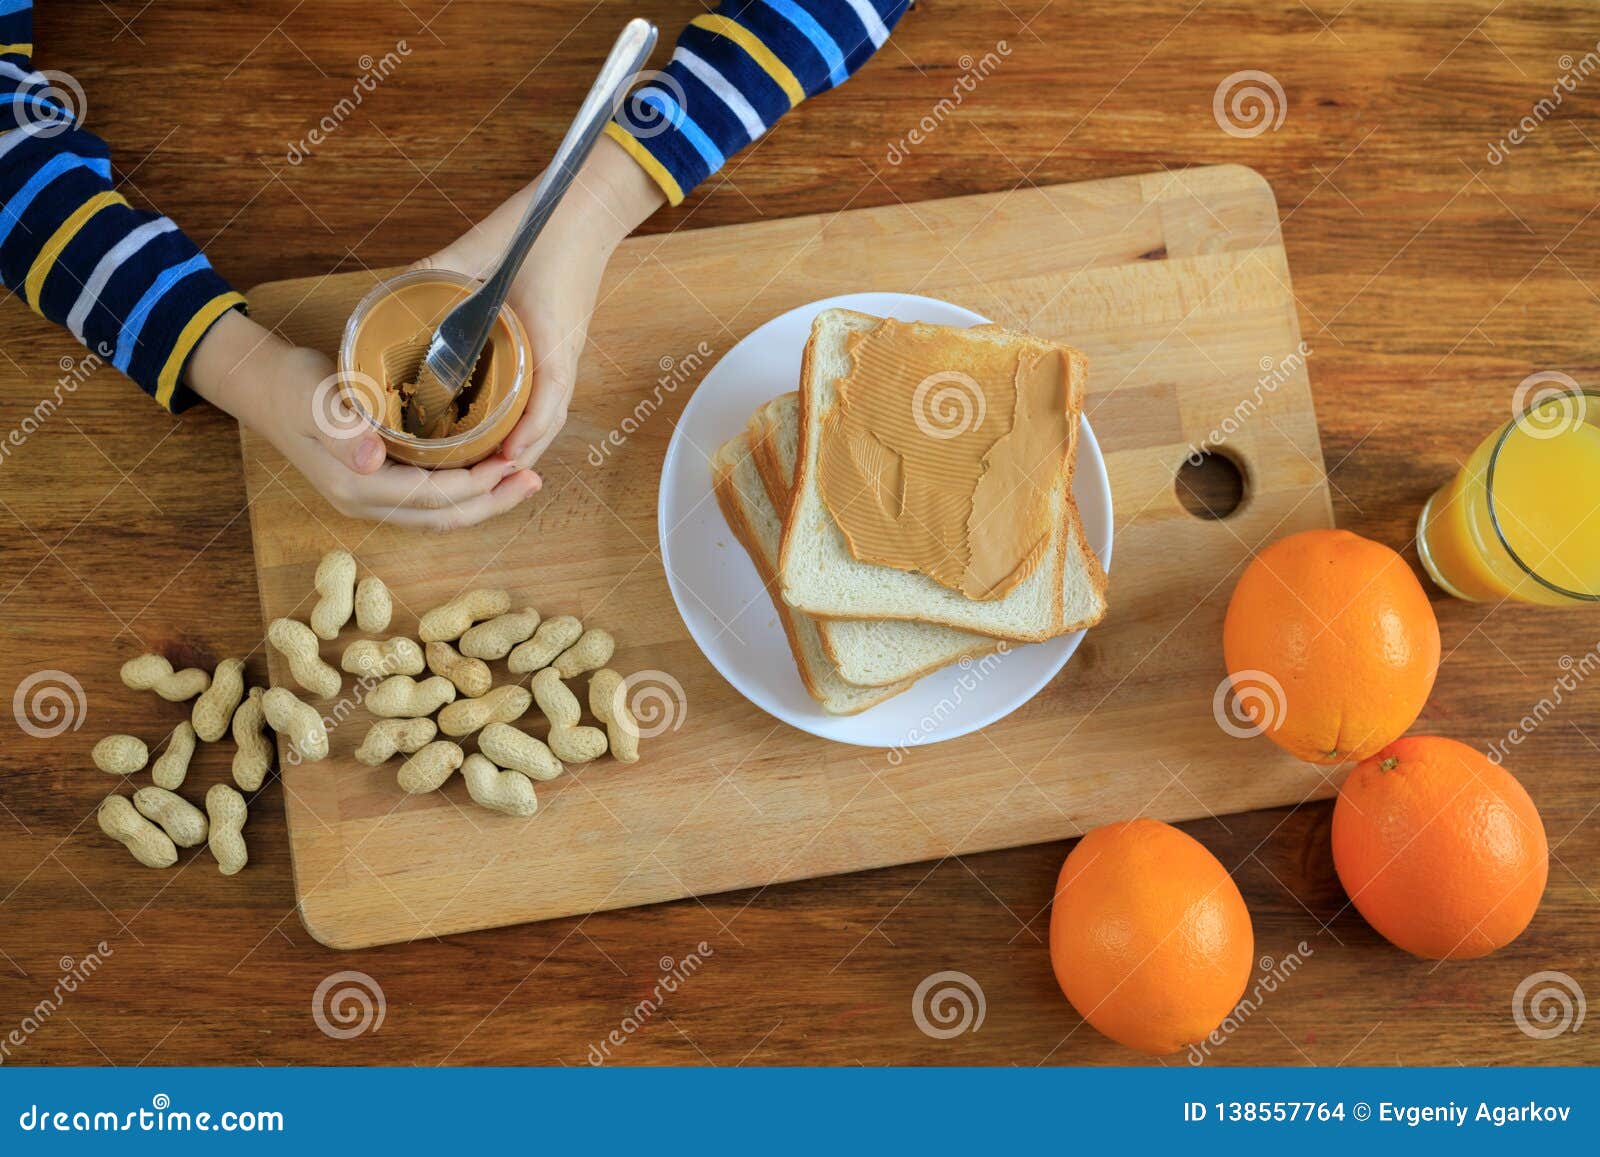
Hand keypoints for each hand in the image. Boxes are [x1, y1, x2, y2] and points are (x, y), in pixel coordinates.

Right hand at [187, 310, 541, 530]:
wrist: (263, 386)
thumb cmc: (292, 386)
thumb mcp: (314, 402)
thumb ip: (343, 431)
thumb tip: (372, 463)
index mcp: (358, 488)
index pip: (434, 498)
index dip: (478, 487)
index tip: (514, 462)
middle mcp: (367, 503)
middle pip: (444, 518)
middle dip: (493, 502)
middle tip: (534, 478)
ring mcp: (371, 499)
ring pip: (440, 515)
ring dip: (484, 501)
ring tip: (521, 480)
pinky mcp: (376, 486)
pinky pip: (430, 501)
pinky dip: (464, 492)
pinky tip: (487, 471)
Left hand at [415, 134, 664, 470]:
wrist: (587, 201)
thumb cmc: (546, 224)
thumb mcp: (484, 247)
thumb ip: (438, 271)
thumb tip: (391, 293)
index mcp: (553, 339)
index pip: (547, 409)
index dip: (523, 442)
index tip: (497, 464)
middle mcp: (562, 353)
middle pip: (545, 422)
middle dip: (514, 456)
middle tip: (477, 480)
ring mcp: (563, 350)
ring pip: (544, 410)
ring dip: (519, 440)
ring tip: (484, 464)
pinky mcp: (557, 341)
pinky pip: (542, 390)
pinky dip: (522, 415)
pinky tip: (495, 424)